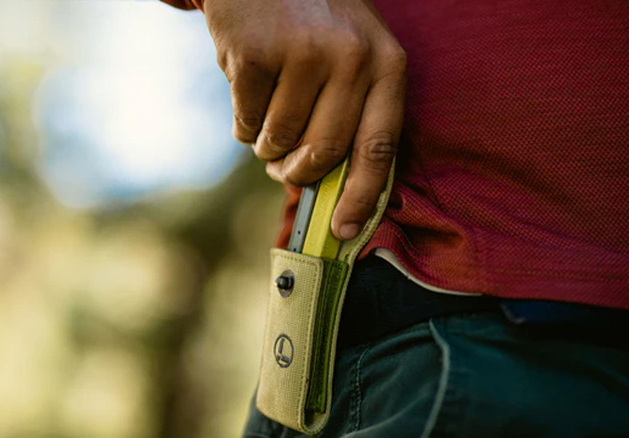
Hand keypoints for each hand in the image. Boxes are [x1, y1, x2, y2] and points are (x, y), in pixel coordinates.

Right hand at [203, 0, 405, 239]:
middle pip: (323, 154)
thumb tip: (332, 194)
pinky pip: (245, 124)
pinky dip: (242, 122)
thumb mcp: (353, 54)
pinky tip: (248, 86)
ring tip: (267, 111)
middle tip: (284, 165)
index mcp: (386, 62)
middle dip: (298, 171)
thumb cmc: (312, 25)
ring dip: (266, 143)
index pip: (380, 147)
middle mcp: (351, 56)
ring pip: (278, 142)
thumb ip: (352, 115)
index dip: (361, 197)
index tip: (343, 231)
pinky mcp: (254, 55)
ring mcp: (301, 53)